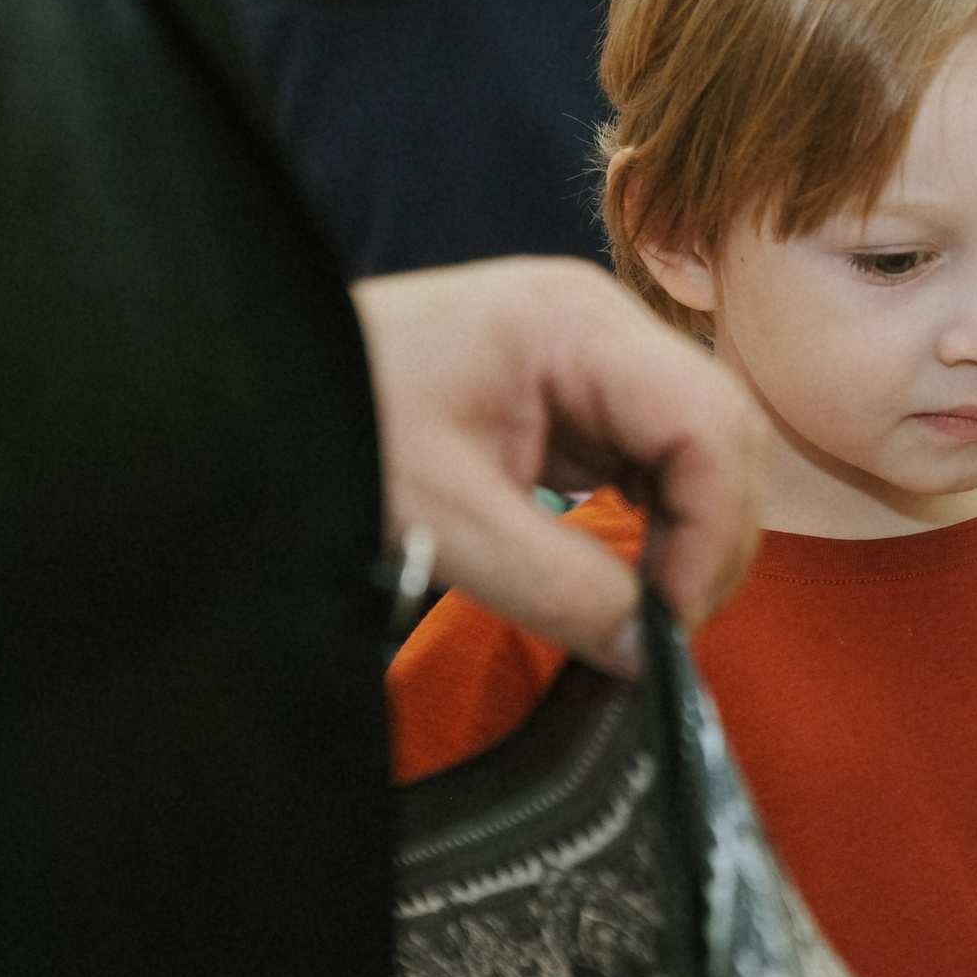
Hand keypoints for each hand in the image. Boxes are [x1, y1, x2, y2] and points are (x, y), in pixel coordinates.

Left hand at [353, 258, 772, 672]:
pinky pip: (660, 458)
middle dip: (715, 537)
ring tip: (649, 606)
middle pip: (725, 432)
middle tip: (665, 626)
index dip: (715, 529)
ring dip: (694, 533)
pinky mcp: (581, 394)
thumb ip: (555, 588)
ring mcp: (596, 355)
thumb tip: (648, 652)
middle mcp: (603, 324)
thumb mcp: (441, 521)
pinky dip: (662, 522)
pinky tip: (631, 570)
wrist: (251, 393)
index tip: (671, 619)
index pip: (710, 423)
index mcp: (576, 325)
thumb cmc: (333, 425)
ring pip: (705, 449)